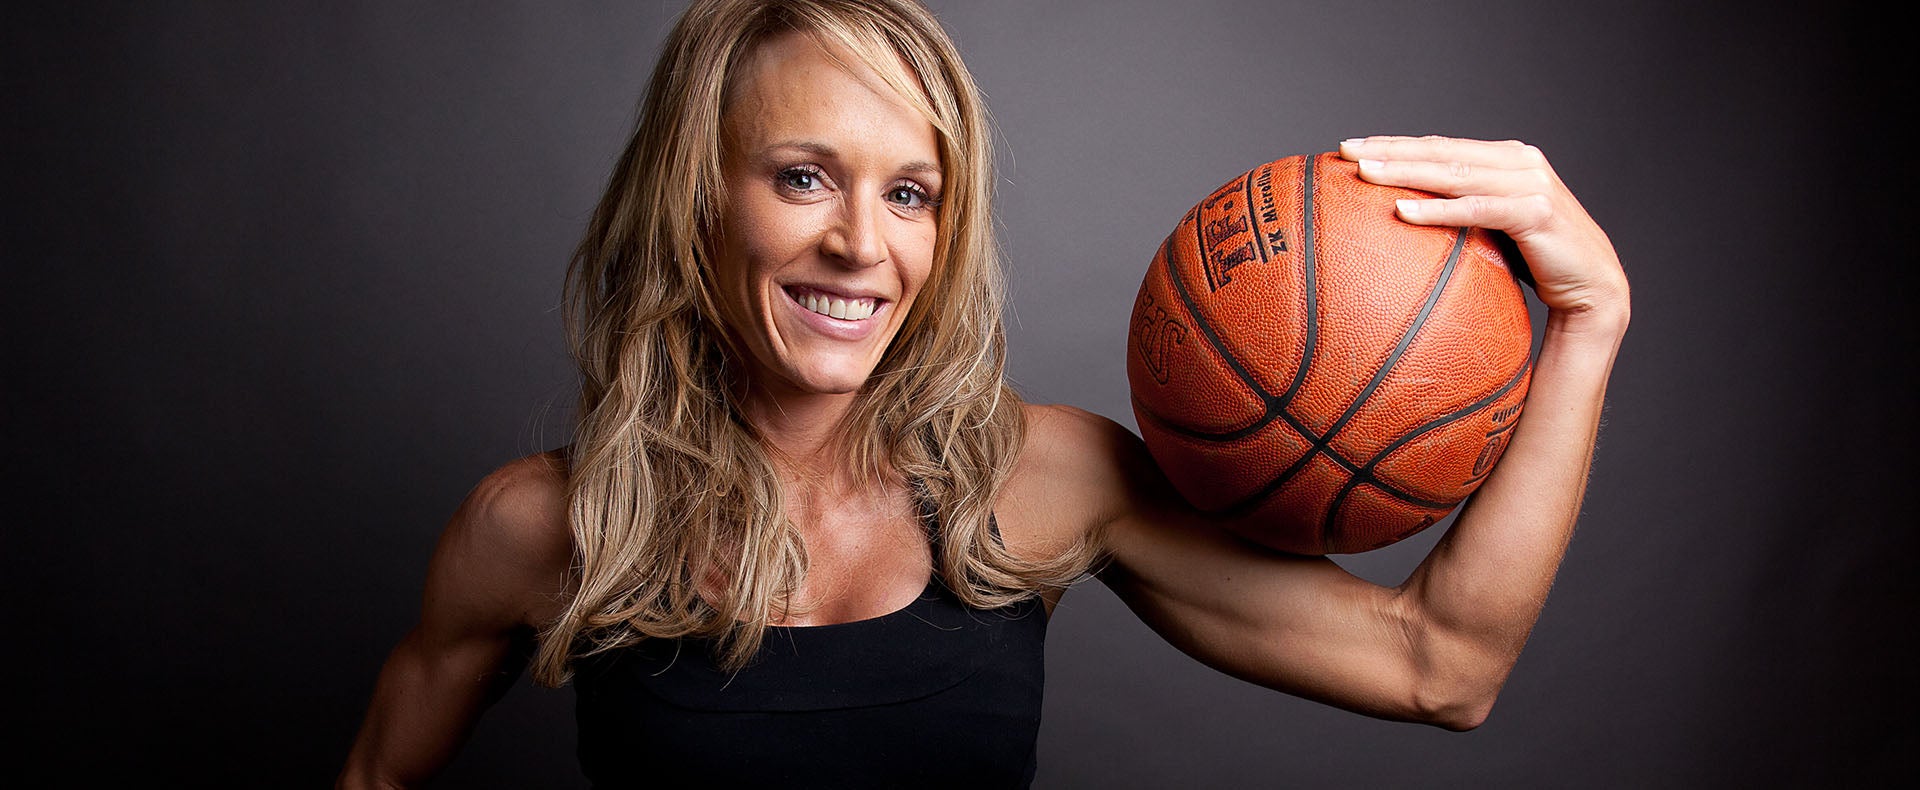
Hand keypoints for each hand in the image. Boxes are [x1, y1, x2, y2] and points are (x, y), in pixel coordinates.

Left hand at [1338, 136, 1628, 333]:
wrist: (1592, 290)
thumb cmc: (1536, 260)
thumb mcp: (1491, 229)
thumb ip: (1461, 210)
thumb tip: (1400, 217)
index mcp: (1505, 158)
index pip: (1440, 146)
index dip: (1395, 143)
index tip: (1350, 146)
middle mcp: (1519, 162)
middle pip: (1441, 152)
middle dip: (1390, 149)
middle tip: (1345, 150)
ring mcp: (1530, 184)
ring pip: (1455, 174)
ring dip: (1406, 171)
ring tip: (1364, 172)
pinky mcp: (1536, 212)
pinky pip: (1477, 209)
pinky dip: (1439, 209)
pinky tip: (1403, 210)